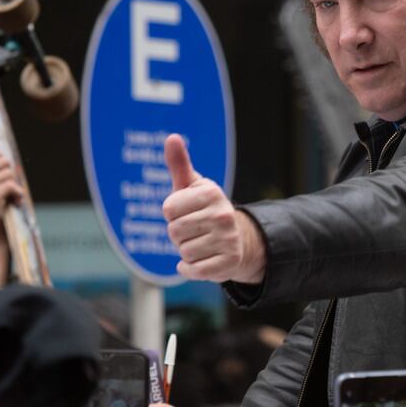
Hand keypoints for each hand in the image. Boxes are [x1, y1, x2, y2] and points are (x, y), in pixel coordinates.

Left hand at [161, 134, 265, 283]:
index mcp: (211, 193)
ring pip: (183, 252)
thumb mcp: (192, 186)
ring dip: (186, 252)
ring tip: (202, 244)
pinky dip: (190, 269)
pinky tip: (201, 261)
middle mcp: (223, 215)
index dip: (173, 213)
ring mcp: (228, 240)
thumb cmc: (205, 209)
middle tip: (195, 230)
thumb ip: (179, 164)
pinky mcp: (228, 263)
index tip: (187, 211)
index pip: (168, 209)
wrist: (237, 240)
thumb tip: (172, 137)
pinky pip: (193, 269)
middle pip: (174, 231)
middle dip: (179, 234)